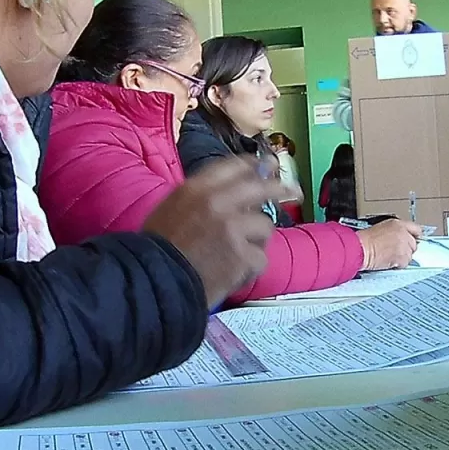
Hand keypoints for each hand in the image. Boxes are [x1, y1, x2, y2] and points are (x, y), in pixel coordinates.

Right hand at [144, 157, 285, 307]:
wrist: (155, 283)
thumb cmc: (158, 251)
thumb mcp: (171, 210)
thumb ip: (201, 198)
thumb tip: (231, 193)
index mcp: (196, 189)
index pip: (234, 167)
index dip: (253, 166)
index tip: (266, 167)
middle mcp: (217, 202)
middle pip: (260, 187)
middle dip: (280, 188)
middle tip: (294, 191)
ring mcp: (233, 228)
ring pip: (264, 226)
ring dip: (256, 241)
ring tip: (237, 256)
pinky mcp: (243, 254)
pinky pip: (260, 258)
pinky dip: (250, 268)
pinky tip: (234, 274)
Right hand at [358, 219, 421, 270]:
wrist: (359, 248)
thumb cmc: (364, 240)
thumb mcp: (381, 228)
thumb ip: (395, 232)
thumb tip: (403, 239)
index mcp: (397, 223)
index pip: (416, 229)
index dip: (415, 237)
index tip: (414, 241)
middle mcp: (403, 232)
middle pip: (414, 244)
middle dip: (406, 250)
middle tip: (395, 252)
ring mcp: (404, 245)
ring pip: (410, 255)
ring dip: (401, 258)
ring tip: (388, 257)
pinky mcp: (402, 256)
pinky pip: (405, 264)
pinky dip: (398, 265)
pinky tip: (388, 261)